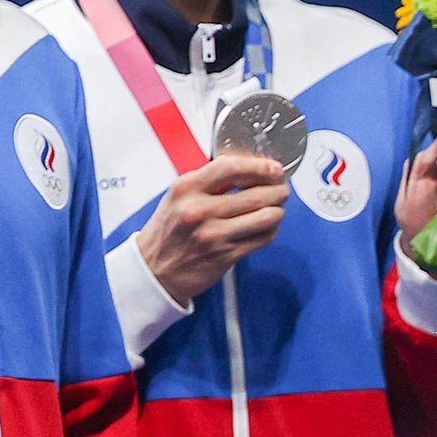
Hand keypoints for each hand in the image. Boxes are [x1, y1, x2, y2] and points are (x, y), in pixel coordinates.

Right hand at [137, 155, 287, 303]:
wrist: (154, 269)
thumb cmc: (168, 231)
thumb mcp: (178, 197)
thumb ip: (209, 182)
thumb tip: (250, 170)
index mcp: (186, 189)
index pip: (231, 168)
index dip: (259, 166)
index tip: (273, 168)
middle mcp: (199, 210)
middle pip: (256, 194)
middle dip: (278, 190)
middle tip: (281, 189)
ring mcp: (213, 234)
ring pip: (266, 217)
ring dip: (278, 211)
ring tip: (276, 208)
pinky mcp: (225, 255)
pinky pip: (262, 238)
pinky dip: (270, 230)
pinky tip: (265, 227)